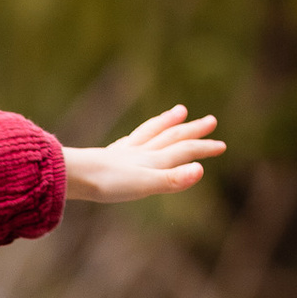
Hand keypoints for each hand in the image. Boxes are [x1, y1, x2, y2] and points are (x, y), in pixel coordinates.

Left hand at [61, 106, 223, 203]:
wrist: (74, 175)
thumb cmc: (108, 184)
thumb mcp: (144, 185)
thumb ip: (172, 180)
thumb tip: (200, 170)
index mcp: (152, 160)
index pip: (183, 151)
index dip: (203, 148)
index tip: (222, 145)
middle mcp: (141, 152)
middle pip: (172, 137)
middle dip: (192, 130)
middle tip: (211, 120)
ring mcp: (125, 152)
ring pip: (152, 133)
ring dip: (168, 123)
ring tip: (179, 112)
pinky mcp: (109, 155)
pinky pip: (132, 139)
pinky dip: (143, 133)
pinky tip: (139, 136)